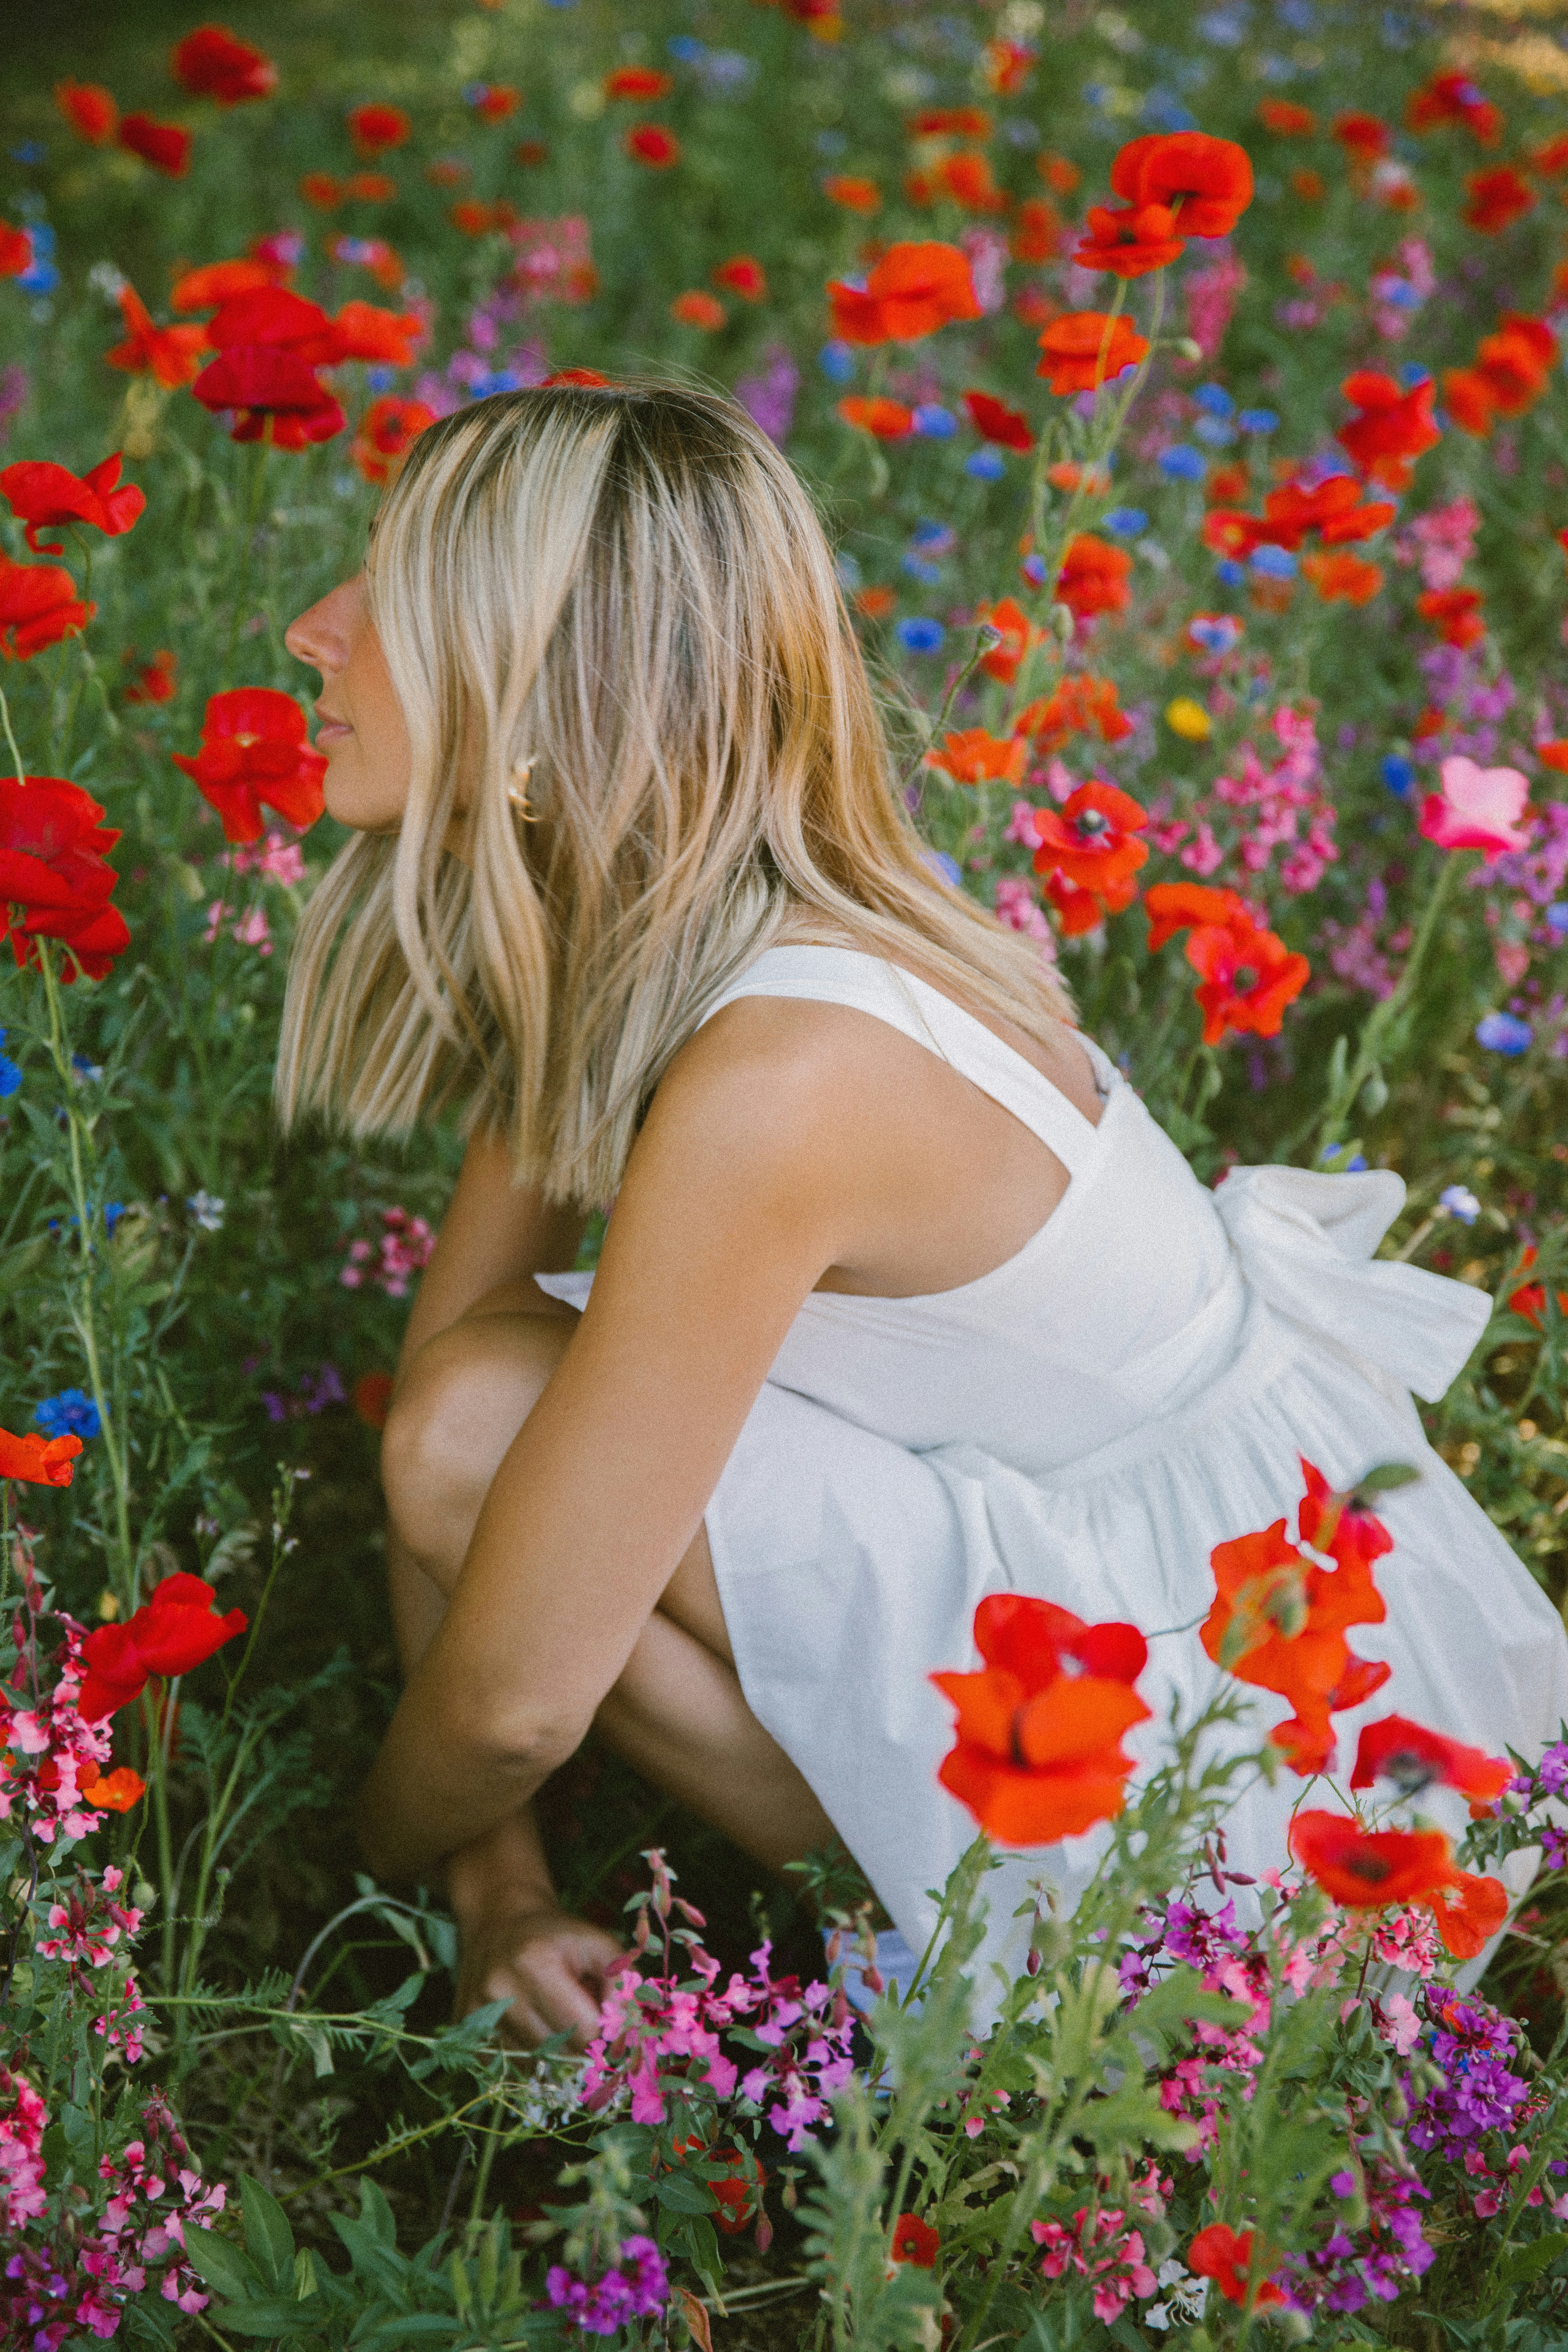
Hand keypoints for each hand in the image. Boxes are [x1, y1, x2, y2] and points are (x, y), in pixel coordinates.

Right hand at [455, 1905, 625, 2049]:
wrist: (498, 1919)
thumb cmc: (556, 1934)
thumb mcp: (598, 1943)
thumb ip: (622, 1981)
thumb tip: (629, 2031)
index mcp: (536, 1965)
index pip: (583, 2030)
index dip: (604, 2033)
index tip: (610, 2025)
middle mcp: (500, 1992)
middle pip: (559, 2053)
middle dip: (580, 2044)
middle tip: (584, 2022)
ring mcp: (476, 2014)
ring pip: (534, 2065)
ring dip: (554, 2053)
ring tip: (555, 2019)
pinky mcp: (463, 2029)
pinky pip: (508, 2066)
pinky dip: (527, 2056)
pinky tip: (531, 2027)